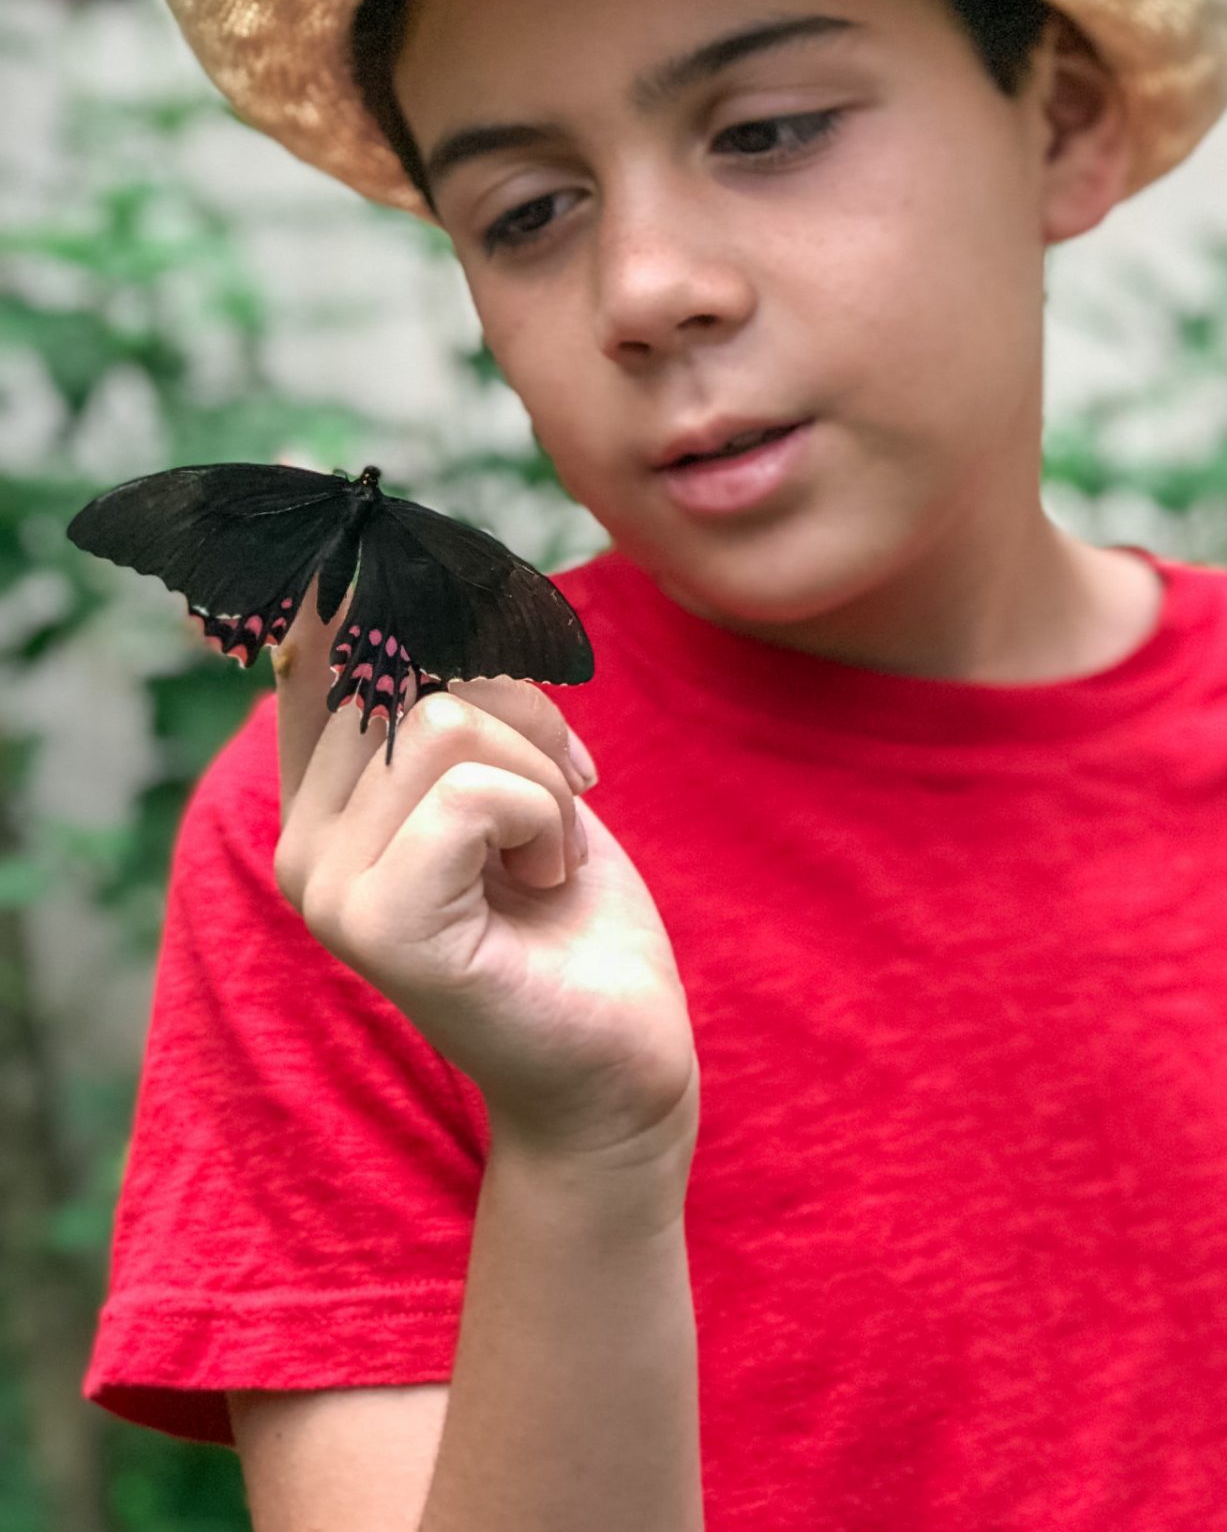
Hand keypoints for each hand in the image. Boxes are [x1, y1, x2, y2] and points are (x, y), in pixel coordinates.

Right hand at [263, 579, 697, 1186]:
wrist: (619, 1059)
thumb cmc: (573, 909)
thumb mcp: (512, 766)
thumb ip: (442, 683)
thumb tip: (369, 555)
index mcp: (325, 796)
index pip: (312, 639)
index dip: (341, 562)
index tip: (317, 472)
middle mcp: (302, 838)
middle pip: (403, 665)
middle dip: (520, 701)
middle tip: (564, 784)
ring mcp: (327, 887)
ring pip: (446, 722)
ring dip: (542, 775)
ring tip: (549, 852)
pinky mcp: (380, 926)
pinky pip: (475, 793)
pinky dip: (545, 821)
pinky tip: (547, 884)